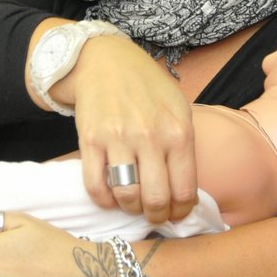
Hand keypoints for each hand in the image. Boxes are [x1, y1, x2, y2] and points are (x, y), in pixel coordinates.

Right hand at [61, 34, 197, 223]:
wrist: (107, 61)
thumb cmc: (148, 88)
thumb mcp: (179, 109)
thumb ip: (183, 148)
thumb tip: (184, 193)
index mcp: (179, 132)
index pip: (185, 190)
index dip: (181, 212)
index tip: (176, 214)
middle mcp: (151, 137)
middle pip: (156, 199)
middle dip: (156, 216)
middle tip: (154, 215)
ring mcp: (118, 138)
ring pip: (127, 196)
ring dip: (131, 209)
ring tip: (133, 204)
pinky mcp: (91, 140)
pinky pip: (96, 186)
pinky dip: (104, 200)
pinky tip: (110, 196)